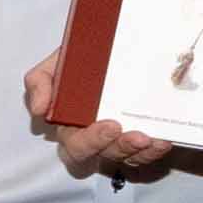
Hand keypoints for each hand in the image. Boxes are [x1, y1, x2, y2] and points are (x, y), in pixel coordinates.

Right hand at [23, 58, 173, 180]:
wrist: (110, 44)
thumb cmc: (81, 59)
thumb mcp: (57, 63)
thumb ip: (40, 81)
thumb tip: (38, 109)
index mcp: (71, 125)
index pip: (75, 147)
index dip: (91, 142)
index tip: (110, 126)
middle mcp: (94, 137)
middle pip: (103, 157)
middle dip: (119, 149)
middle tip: (137, 137)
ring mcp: (118, 139)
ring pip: (127, 158)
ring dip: (141, 153)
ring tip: (152, 139)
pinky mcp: (139, 138)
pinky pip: (146, 153)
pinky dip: (155, 150)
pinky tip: (164, 139)